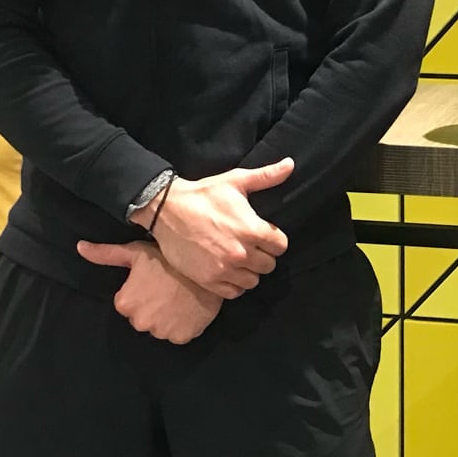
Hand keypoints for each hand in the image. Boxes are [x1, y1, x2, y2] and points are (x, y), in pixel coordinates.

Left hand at [76, 239, 221, 343]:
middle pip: (142, 318)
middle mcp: (140, 322)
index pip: (127, 304)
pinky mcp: (182, 337)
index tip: (153, 282)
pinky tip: (188, 308)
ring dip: (167, 317)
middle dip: (152, 307)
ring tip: (179, 298)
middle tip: (166, 290)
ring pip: (160, 328)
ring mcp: (161, 332)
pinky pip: (178, 335)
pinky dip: (182, 325)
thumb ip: (105, 254)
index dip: (140, 293)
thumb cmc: (167, 258)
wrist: (205, 267)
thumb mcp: (134, 252)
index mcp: (125, 303)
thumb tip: (79, 247)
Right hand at [148, 160, 291, 298]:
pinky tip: (228, 271)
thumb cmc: (203, 194)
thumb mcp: (235, 181)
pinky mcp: (209, 281)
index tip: (262, 235)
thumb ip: (266, 176)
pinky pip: (234, 292)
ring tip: (238, 259)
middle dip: (262, 255)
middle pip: (269, 265)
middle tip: (249, 246)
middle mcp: (241, 253)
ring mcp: (225, 269)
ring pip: (253, 281)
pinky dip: (234, 284)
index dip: (273, 239)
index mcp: (252, 230)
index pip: (281, 246)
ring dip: (249, 271)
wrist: (166, 210)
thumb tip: (290, 164)